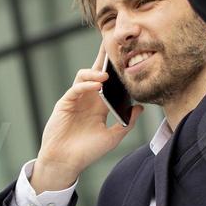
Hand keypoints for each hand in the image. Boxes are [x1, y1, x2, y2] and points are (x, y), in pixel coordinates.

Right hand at [32, 41, 139, 191]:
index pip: (110, 83)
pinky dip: (86, 85)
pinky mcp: (65, 103)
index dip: (116, 71)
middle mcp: (88, 99)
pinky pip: (76, 88)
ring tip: (106, 74)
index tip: (127, 57)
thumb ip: (126, 123)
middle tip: (112, 43)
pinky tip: (97, 85)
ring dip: (95, 73)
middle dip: (103, 59)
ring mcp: (76, 100)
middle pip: (96, 73)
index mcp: (100, 106)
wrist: (66, 162)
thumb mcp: (112, 137)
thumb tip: (140, 108)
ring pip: (84, 77)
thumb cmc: (87, 152)